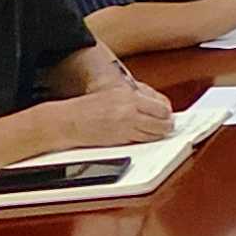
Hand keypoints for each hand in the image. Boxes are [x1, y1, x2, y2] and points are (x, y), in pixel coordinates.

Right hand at [58, 78, 173, 146]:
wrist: (69, 121)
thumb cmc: (88, 108)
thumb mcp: (115, 94)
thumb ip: (138, 97)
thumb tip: (159, 105)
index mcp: (129, 95)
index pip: (162, 105)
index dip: (166, 112)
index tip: (166, 115)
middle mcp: (130, 109)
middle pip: (163, 120)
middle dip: (165, 124)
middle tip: (164, 126)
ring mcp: (126, 124)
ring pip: (156, 133)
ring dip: (158, 133)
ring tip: (154, 132)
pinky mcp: (121, 138)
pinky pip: (143, 140)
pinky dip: (146, 140)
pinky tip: (142, 137)